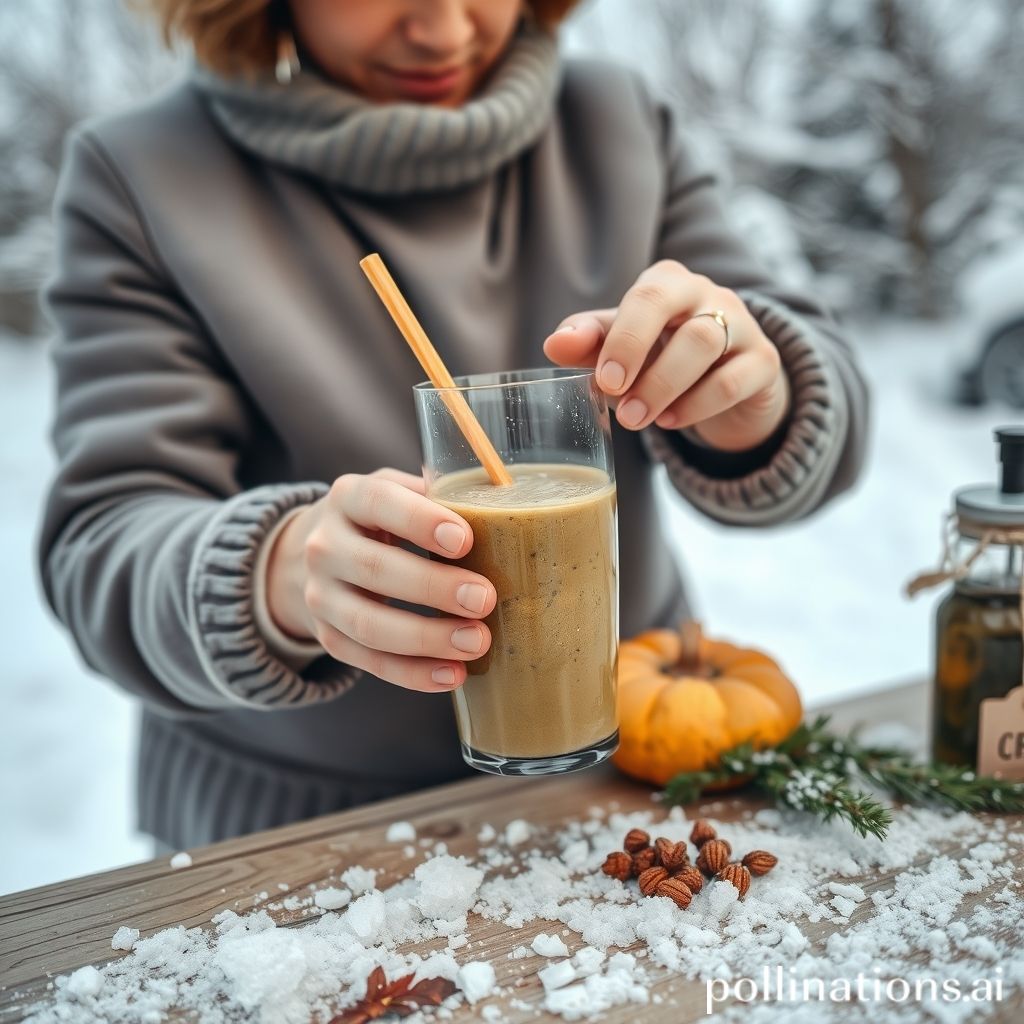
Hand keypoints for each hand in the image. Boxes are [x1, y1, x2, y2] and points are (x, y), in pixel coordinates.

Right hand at [265, 468, 495, 692]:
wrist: (318, 554)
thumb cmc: (381, 519)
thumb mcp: (400, 493)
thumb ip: (440, 496)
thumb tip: (504, 509)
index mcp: (348, 497)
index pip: (378, 502)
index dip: (420, 521)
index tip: (464, 540)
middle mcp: (325, 545)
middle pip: (374, 568)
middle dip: (433, 587)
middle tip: (484, 599)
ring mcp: (321, 596)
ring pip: (368, 624)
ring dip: (426, 639)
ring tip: (476, 642)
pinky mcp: (328, 637)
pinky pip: (369, 662)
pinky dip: (412, 674)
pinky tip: (452, 674)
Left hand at [543, 260, 790, 451]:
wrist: (728, 382)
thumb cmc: (664, 354)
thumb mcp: (623, 347)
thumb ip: (590, 342)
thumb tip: (554, 344)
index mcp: (667, 282)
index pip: (645, 294)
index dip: (623, 337)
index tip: (605, 380)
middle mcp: (708, 294)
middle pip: (677, 310)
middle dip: (639, 355)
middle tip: (617, 401)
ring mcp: (742, 325)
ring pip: (705, 344)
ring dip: (665, 386)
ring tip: (636, 418)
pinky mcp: (764, 362)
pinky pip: (733, 381)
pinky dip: (697, 406)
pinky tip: (670, 421)